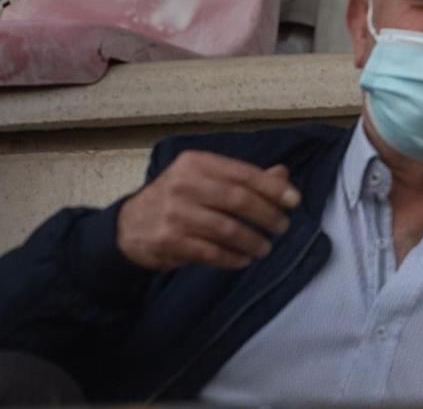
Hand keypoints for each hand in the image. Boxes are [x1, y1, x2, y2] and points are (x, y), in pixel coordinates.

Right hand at [116, 150, 301, 271]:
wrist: (128, 226)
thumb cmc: (177, 198)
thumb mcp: (205, 179)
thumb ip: (243, 177)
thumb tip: (283, 176)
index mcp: (196, 163)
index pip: (244, 174)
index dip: (273, 188)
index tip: (294, 201)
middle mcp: (183, 184)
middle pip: (238, 200)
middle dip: (267, 216)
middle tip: (282, 227)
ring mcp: (173, 213)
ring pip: (226, 229)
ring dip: (252, 241)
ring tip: (265, 247)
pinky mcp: (167, 241)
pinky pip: (209, 252)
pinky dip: (231, 257)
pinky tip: (243, 259)